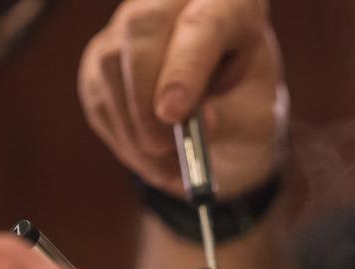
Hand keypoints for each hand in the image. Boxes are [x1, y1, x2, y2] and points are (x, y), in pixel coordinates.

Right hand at [78, 0, 286, 197]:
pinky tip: (152, 158)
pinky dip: (124, 140)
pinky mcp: (101, 58)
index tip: (173, 114)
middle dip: (146, 96)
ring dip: (136, 129)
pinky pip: (99, 98)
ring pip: (112, 65)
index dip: (184, 67)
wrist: (220, 119)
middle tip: (162, 147)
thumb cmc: (244, 111)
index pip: (203, 24)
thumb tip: (198, 125)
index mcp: (229, 5)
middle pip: (144, 29)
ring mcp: (130, 25)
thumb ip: (232, 120)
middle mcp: (173, 2)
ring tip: (170, 165)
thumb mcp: (255, 123)